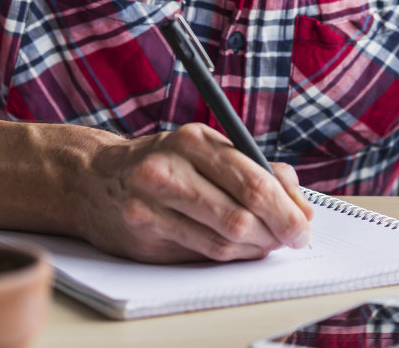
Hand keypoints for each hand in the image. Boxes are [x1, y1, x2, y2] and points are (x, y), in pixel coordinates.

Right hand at [73, 123, 313, 262]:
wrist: (94, 178)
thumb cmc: (163, 161)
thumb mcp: (206, 148)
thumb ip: (255, 168)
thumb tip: (300, 204)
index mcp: (192, 141)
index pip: (252, 181)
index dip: (286, 208)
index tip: (304, 223)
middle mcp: (168, 171)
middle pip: (239, 215)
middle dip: (276, 232)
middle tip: (294, 239)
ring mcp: (150, 207)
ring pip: (221, 241)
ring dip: (255, 249)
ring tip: (268, 244)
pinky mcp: (143, 238)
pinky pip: (200, 255)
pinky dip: (228, 256)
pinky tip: (239, 249)